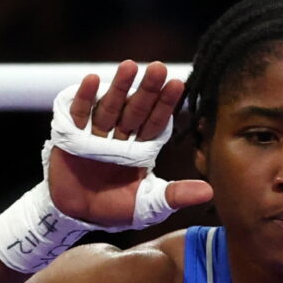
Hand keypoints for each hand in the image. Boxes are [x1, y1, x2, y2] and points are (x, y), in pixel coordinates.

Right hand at [48, 60, 212, 225]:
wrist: (77, 216)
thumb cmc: (114, 209)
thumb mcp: (149, 205)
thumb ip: (177, 195)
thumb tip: (210, 192)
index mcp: (141, 150)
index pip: (156, 124)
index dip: (166, 105)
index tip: (179, 84)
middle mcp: (121, 137)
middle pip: (136, 110)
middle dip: (147, 90)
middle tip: (159, 68)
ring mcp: (96, 134)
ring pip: (110, 107)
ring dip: (119, 87)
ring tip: (130, 66)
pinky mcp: (71, 135)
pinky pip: (79, 114)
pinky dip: (85, 98)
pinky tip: (93, 80)